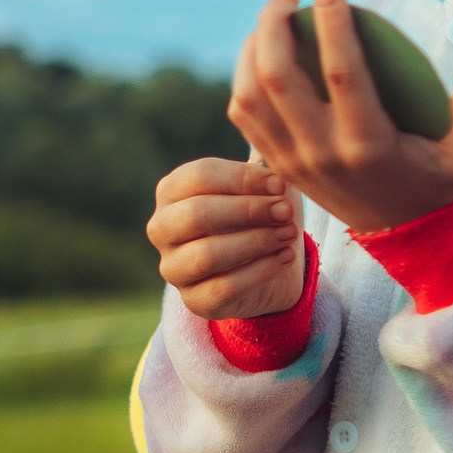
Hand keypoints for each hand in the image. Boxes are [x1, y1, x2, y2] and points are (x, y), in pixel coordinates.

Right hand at [148, 157, 304, 319]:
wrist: (273, 265)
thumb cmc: (263, 215)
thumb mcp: (266, 187)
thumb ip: (265, 170)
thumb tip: (272, 153)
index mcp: (173, 191)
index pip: (199, 176)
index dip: (242, 179)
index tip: (280, 184)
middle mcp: (163, 228)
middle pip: (196, 214)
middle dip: (247, 211)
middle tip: (285, 211)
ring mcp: (174, 267)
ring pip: (207, 254)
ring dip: (255, 242)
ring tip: (289, 234)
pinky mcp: (194, 300)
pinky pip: (224, 287)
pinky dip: (261, 271)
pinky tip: (285, 257)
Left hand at [228, 0, 452, 233]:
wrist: (403, 234)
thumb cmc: (438, 182)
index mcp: (368, 146)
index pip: (342, 75)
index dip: (332, 27)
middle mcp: (322, 153)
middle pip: (278, 77)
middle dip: (274, 23)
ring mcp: (292, 160)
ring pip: (250, 93)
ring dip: (253, 45)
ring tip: (272, 12)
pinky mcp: (277, 164)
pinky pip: (244, 114)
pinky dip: (243, 74)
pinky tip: (261, 47)